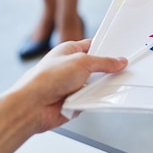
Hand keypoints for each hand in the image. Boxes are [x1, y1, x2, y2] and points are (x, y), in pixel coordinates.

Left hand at [11, 39, 127, 132]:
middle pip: (98, 66)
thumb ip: (104, 62)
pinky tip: (100, 97)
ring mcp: (73, 84)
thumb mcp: (82, 62)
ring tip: (108, 84)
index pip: (93, 46)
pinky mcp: (75, 100)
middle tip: (120, 69)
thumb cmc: (46, 79)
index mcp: (70, 51)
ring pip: (97, 83)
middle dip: (107, 69)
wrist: (32, 106)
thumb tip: (118, 61)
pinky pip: (94, 98)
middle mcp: (71, 67)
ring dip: (102, 85)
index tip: (121, 52)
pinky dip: (97, 98)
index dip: (107, 48)